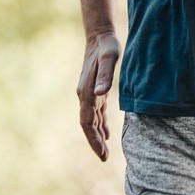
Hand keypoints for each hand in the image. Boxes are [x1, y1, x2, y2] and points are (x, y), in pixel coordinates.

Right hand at [76, 31, 120, 161]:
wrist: (99, 36)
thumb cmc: (106, 46)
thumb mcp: (109, 58)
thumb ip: (105, 75)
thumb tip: (101, 94)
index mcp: (86, 92)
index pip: (86, 122)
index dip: (92, 139)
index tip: (102, 153)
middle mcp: (85, 95)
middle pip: (87, 124)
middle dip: (94, 142)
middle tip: (105, 158)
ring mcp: (89, 93)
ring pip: (91, 120)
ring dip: (97, 135)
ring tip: (105, 152)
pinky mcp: (95, 90)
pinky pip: (96, 112)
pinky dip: (100, 124)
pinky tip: (106, 133)